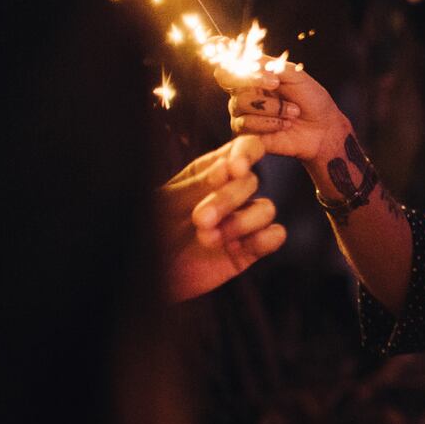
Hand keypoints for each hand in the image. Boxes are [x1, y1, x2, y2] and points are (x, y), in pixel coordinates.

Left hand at [159, 136, 286, 300]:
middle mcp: (231, 192)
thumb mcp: (168, 203)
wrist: (149, 274)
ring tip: (210, 240)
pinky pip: (275, 235)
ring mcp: (242, 220)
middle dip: (227, 201)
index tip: (235, 169)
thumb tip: (229, 166)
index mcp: (211, 171)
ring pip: (266, 209)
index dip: (247, 154)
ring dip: (240, 224)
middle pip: (251, 182)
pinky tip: (238, 248)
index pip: (244, 149)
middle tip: (200, 220)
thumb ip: (200, 183)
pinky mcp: (251, 247)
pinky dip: (263, 240)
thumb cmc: (151, 231)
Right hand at [222, 63, 349, 167]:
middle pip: (230, 81)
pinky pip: (245, 124)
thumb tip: (247, 58)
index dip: (229, 60)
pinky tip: (285, 124)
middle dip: (256, 82)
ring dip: (272, 107)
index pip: (229, 66)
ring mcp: (244, 114)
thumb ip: (271, 66)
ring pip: (241, 103)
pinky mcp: (248, 134)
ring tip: (292, 112)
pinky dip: (269, 122)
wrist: (324, 128)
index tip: (246, 61)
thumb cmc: (311, 100)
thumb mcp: (296, 76)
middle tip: (276, 84)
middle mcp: (245, 94)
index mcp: (254, 77)